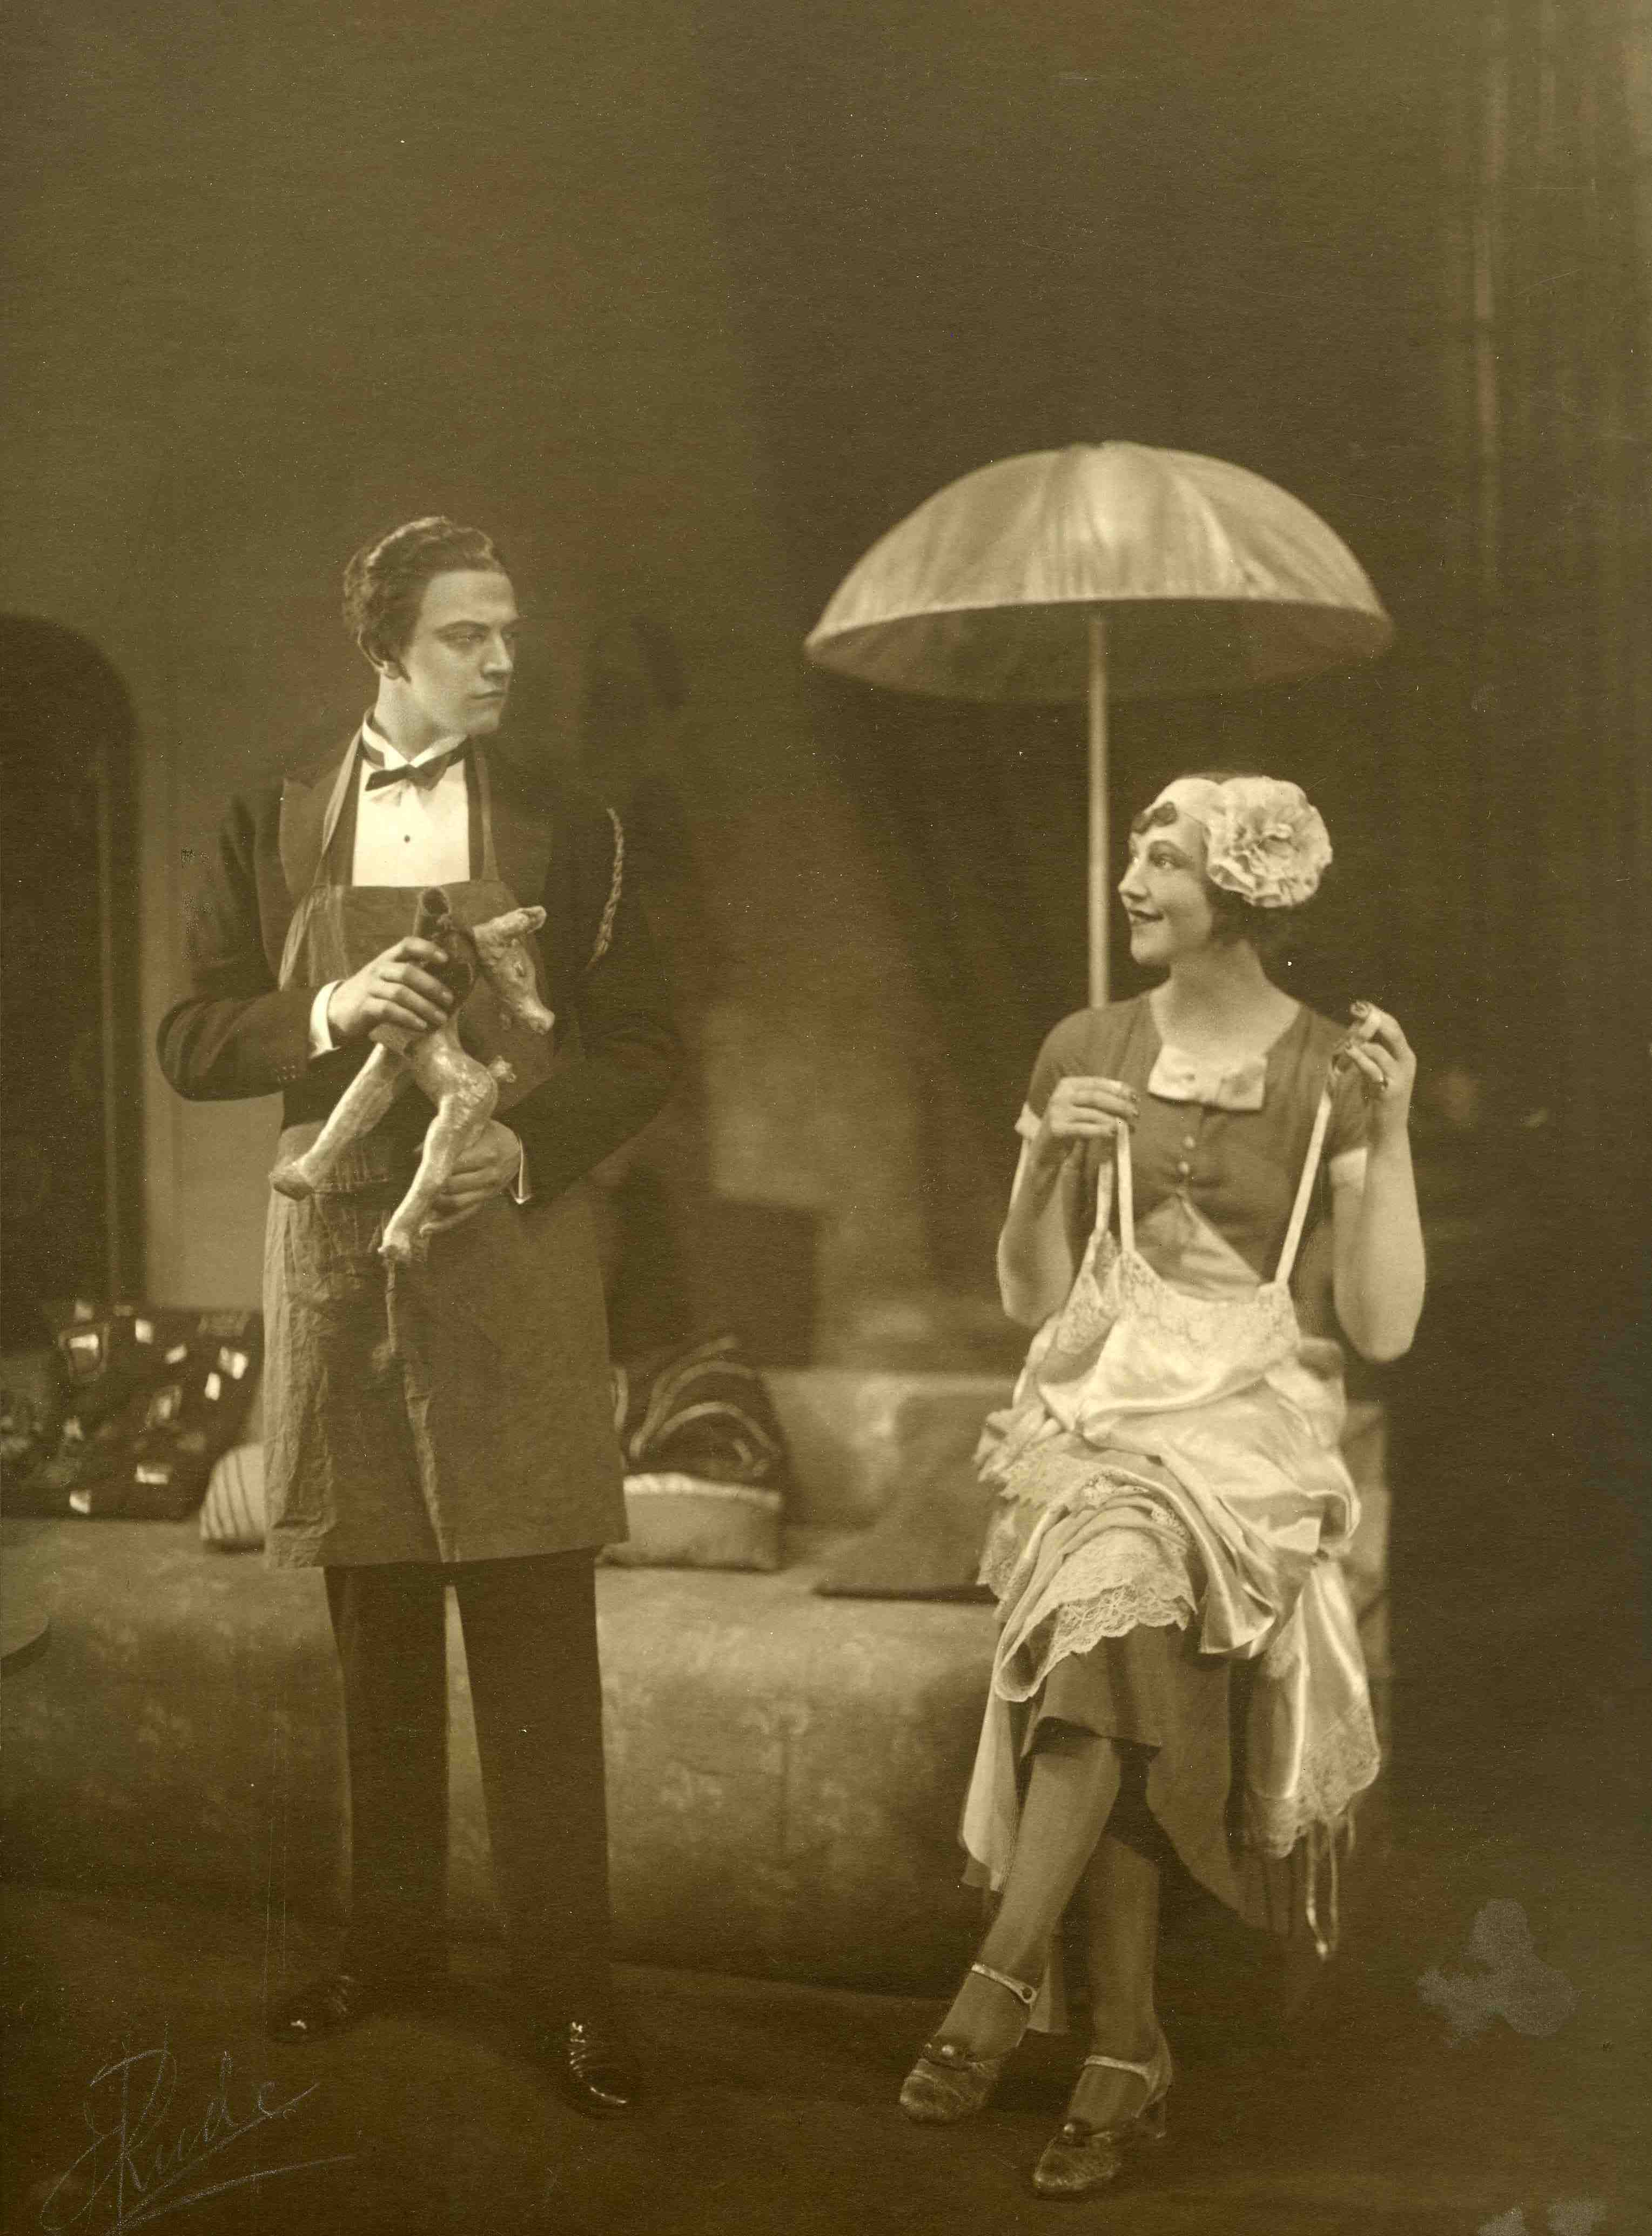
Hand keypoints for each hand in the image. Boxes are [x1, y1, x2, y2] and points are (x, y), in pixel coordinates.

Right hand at [327, 937, 453, 1042]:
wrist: (338, 1008)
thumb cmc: (374, 993)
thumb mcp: (388, 977)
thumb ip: (411, 976)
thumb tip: (448, 984)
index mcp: (388, 958)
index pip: (407, 945)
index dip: (427, 949)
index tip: (446, 959)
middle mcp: (379, 969)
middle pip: (407, 972)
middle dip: (432, 986)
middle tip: (449, 1000)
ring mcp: (370, 987)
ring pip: (400, 993)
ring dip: (424, 1006)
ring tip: (440, 1018)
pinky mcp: (364, 1007)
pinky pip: (388, 1010)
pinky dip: (408, 1017)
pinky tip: (421, 1025)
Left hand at [424, 1120, 523, 1232]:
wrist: (517, 1149)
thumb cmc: (490, 1135)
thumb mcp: (474, 1129)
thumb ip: (448, 1140)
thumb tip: (416, 1154)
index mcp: (486, 1154)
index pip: (453, 1165)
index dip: (434, 1168)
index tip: (419, 1167)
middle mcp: (489, 1175)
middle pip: (451, 1186)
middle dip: (431, 1186)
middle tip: (415, 1183)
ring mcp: (488, 1192)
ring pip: (455, 1203)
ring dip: (434, 1204)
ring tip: (418, 1202)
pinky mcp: (485, 1202)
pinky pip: (463, 1216)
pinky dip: (443, 1224)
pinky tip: (426, 1229)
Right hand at [1032, 1075, 1138, 1170]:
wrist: (1046, 1149)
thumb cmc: (1069, 1127)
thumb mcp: (1082, 1109)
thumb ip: (1099, 1102)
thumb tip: (1129, 1100)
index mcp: (1068, 1084)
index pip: (1097, 1082)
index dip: (1117, 1089)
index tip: (1134, 1097)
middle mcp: (1061, 1095)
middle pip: (1096, 1096)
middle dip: (1119, 1104)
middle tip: (1135, 1114)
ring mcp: (1057, 1111)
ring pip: (1092, 1113)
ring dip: (1114, 1120)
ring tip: (1128, 1127)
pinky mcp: (1056, 1128)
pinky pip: (1084, 1128)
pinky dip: (1101, 1130)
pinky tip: (1113, 1133)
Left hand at [1334, 1002, 1416, 1137]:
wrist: (1387, 1131)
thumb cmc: (1378, 1100)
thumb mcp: (1373, 1072)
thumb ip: (1367, 1054)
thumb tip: (1351, 1036)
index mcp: (1405, 1055)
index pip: (1393, 1026)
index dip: (1376, 1014)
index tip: (1358, 1005)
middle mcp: (1407, 1063)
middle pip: (1392, 1032)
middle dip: (1372, 1019)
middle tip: (1354, 1010)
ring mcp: (1401, 1077)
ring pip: (1380, 1050)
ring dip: (1359, 1043)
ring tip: (1344, 1045)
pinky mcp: (1390, 1091)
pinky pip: (1372, 1069)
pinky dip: (1359, 1058)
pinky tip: (1348, 1052)